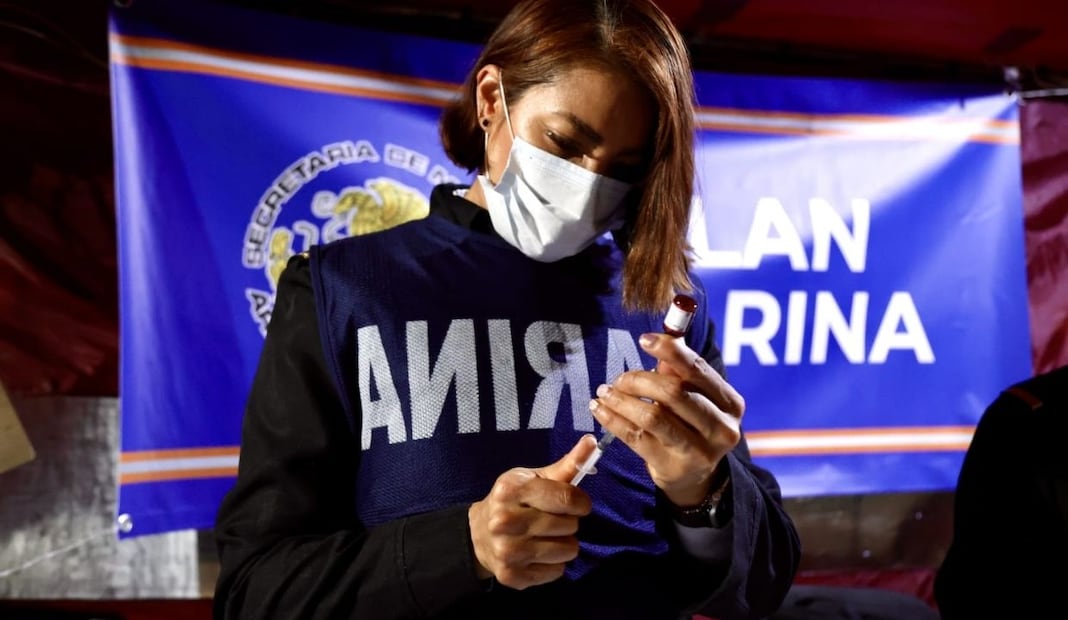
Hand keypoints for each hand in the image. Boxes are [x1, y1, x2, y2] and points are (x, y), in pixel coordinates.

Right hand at [468, 435, 596, 588]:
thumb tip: (593, 442)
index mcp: (511, 489)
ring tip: (548, 537)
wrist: (479, 533)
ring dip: (564, 545)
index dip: (581, 502)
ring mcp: (506, 550)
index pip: (567, 499)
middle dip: (569, 523)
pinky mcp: (510, 575)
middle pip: (569, 526)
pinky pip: (556, 572)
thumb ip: (567, 464)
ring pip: (567, 551)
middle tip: (554, 520)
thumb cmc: (513, 500)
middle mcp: (504, 520)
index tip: (579, 504)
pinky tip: (538, 554)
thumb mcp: (534, 478)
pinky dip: (554, 564)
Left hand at [589, 332, 743, 506]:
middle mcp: (721, 428)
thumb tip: (655, 341)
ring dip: (622, 400)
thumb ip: (678, 372)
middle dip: (639, 380)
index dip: (670, 351)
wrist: (694, 478)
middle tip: (618, 379)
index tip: (645, 340)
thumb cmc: (690, 426)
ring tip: (604, 393)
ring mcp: (698, 451)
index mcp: (730, 403)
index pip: (698, 370)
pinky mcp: (672, 467)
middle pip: (673, 392)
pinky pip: (636, 437)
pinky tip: (601, 411)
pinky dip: (613, 420)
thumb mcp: (693, 398)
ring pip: (653, 416)